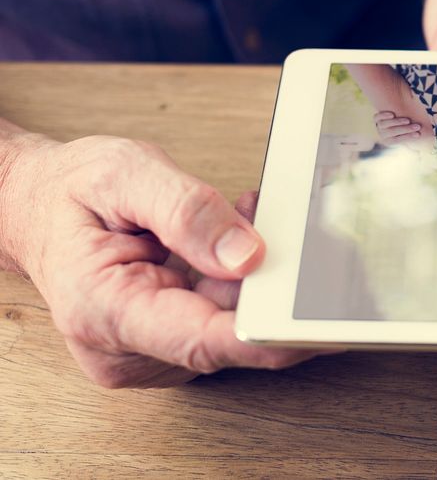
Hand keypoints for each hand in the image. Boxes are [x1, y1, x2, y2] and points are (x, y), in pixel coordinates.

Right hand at [0, 133, 318, 386]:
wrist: (35, 205)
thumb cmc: (70, 190)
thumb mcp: (125, 174)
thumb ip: (186, 212)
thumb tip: (248, 255)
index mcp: (103, 309)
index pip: (200, 341)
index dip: (264, 338)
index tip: (313, 326)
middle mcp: (123, 346)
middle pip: (222, 335)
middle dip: (265, 288)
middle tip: (288, 232)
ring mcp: (145, 350)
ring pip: (226, 325)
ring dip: (251, 277)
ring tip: (244, 216)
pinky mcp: (164, 340)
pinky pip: (218, 317)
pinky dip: (237, 280)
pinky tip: (237, 237)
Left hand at [374, 111, 423, 145]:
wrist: (385, 124)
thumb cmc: (397, 134)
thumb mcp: (401, 140)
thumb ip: (409, 146)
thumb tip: (419, 155)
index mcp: (389, 141)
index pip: (398, 140)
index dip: (408, 137)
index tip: (418, 134)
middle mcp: (383, 134)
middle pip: (393, 131)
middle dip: (406, 129)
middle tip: (417, 126)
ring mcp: (379, 126)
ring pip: (385, 124)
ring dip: (397, 122)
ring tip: (407, 120)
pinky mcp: (376, 118)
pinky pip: (378, 117)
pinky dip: (384, 115)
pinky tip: (392, 115)